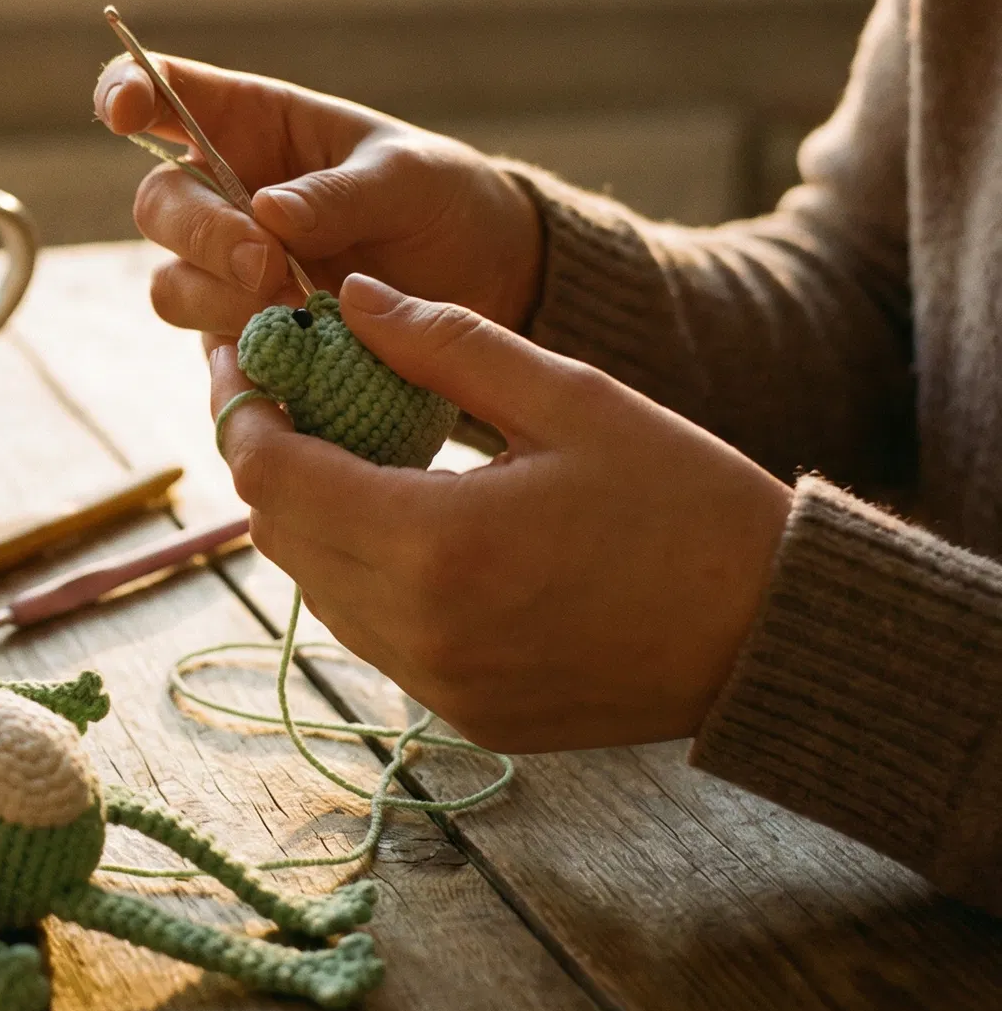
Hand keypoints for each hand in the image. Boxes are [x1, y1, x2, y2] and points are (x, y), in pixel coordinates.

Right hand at [95, 54, 543, 335]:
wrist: (481, 282)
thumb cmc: (437, 199)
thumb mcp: (407, 178)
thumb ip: (339, 193)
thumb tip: (268, 214)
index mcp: (250, 122)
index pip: (163, 92)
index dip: (126, 92)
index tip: (126, 111)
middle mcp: (222, 193)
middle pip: (158, 204)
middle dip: (203, 234)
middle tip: (268, 264)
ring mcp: (225, 269)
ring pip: (172, 283)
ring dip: (223, 300)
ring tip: (303, 313)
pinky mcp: (242, 333)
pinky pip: (213, 345)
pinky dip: (247, 352)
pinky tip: (298, 355)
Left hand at [213, 274, 792, 751]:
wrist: (770, 635)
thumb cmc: (684, 500)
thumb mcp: (569, 397)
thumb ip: (444, 345)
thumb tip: (347, 296)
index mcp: (436, 543)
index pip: (271, 473)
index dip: (240, 406)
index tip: (243, 356)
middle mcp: (418, 629)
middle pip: (277, 530)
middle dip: (267, 452)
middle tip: (287, 388)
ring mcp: (437, 684)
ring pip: (314, 586)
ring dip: (309, 513)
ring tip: (344, 444)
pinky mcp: (462, 714)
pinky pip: (368, 632)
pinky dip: (359, 570)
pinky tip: (400, 516)